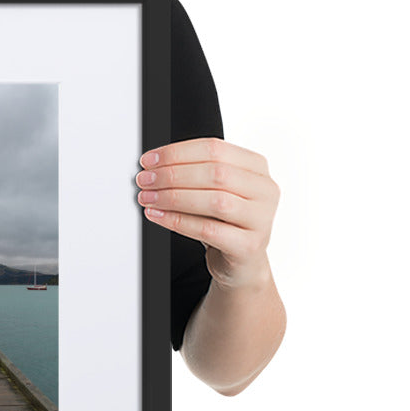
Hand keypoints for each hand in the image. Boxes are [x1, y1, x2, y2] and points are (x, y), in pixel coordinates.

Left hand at [135, 138, 278, 289]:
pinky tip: (158, 216)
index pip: (214, 149)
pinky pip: (209, 230)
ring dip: (174, 197)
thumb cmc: (224, 221)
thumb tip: (153, 166)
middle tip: (145, 180)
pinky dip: (178, 221)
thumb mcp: (213, 190)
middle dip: (172, 175)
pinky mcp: (249, 246)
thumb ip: (192, 173)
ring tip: (148, 198)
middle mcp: (264, 190)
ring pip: (215, 201)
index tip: (149, 160)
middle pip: (215, 173)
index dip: (177, 153)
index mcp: (256, 167)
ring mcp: (261, 219)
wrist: (241, 261)